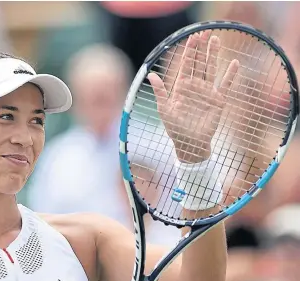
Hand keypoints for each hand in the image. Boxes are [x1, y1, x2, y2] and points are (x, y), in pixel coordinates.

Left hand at [148, 31, 238, 162]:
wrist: (189, 144)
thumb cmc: (174, 128)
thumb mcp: (164, 109)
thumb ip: (160, 91)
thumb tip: (150, 74)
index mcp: (182, 87)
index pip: (186, 65)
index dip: (189, 51)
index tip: (192, 38)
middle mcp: (195, 87)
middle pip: (199, 63)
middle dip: (201, 48)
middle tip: (205, 33)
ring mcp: (207, 92)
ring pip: (212, 69)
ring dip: (214, 55)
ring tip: (216, 40)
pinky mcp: (218, 101)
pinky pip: (226, 85)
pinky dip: (230, 75)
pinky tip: (234, 63)